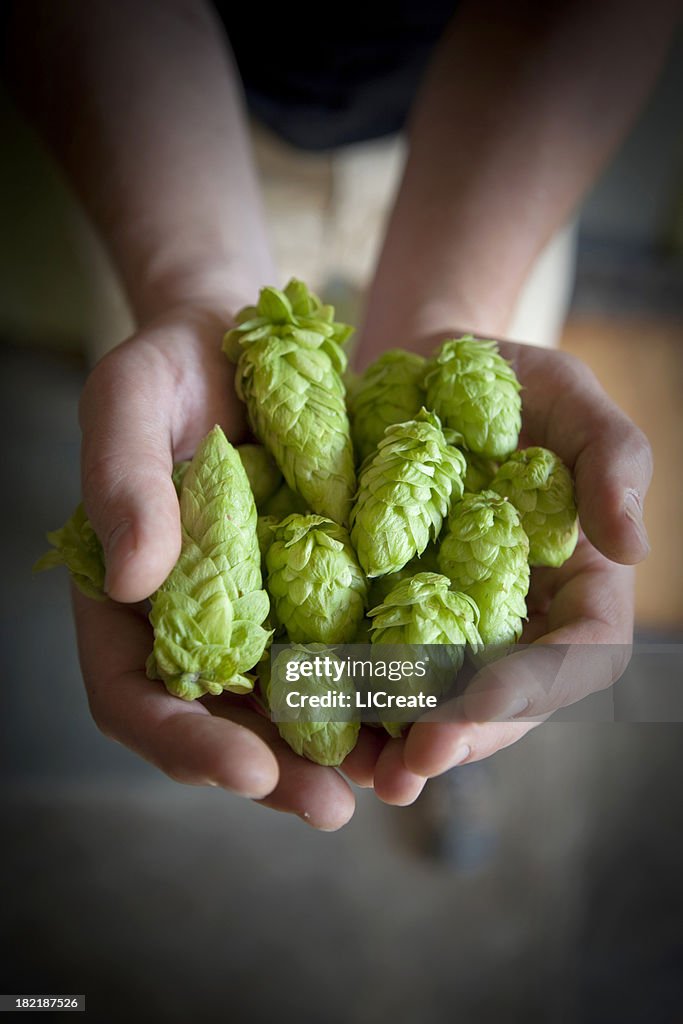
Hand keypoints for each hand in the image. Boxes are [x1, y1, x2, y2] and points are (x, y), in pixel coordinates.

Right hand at [74, 304, 356, 829]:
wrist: (241, 340)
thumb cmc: (169, 367)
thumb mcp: (129, 400)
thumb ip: (119, 480)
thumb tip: (131, 580)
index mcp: (127, 603)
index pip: (133, 696)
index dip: (182, 743)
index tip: (244, 768)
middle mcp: (192, 624)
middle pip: (219, 725)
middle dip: (272, 773)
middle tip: (331, 805)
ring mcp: (258, 614)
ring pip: (289, 706)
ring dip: (337, 751)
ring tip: (395, 779)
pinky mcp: (318, 590)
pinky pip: (345, 650)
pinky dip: (379, 685)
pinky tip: (425, 706)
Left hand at [362, 338, 651, 803]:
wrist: (419, 364)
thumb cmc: (508, 379)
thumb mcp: (570, 396)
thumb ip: (612, 459)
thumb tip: (633, 545)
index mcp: (573, 584)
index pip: (574, 656)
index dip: (533, 690)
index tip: (480, 708)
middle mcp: (512, 619)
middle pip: (499, 702)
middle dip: (457, 736)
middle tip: (409, 768)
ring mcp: (445, 620)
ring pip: (432, 700)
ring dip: (398, 742)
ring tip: (359, 772)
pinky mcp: (381, 606)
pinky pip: (368, 663)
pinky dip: (345, 696)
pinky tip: (310, 718)